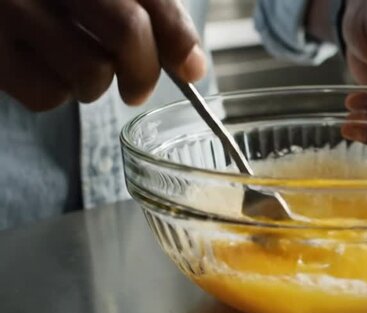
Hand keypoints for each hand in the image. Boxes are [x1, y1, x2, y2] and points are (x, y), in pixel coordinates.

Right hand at [0, 0, 206, 110]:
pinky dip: (57, 94)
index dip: (179, 37)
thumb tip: (193, 67)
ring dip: (94, 85)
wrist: (0, 3)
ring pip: (91, 72)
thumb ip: (151, 13)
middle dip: (144, 72)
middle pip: (129, 30)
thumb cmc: (56, 2)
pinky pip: (49, 95)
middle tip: (137, 89)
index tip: (192, 69)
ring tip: (75, 65)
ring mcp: (12, 10)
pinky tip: (45, 69)